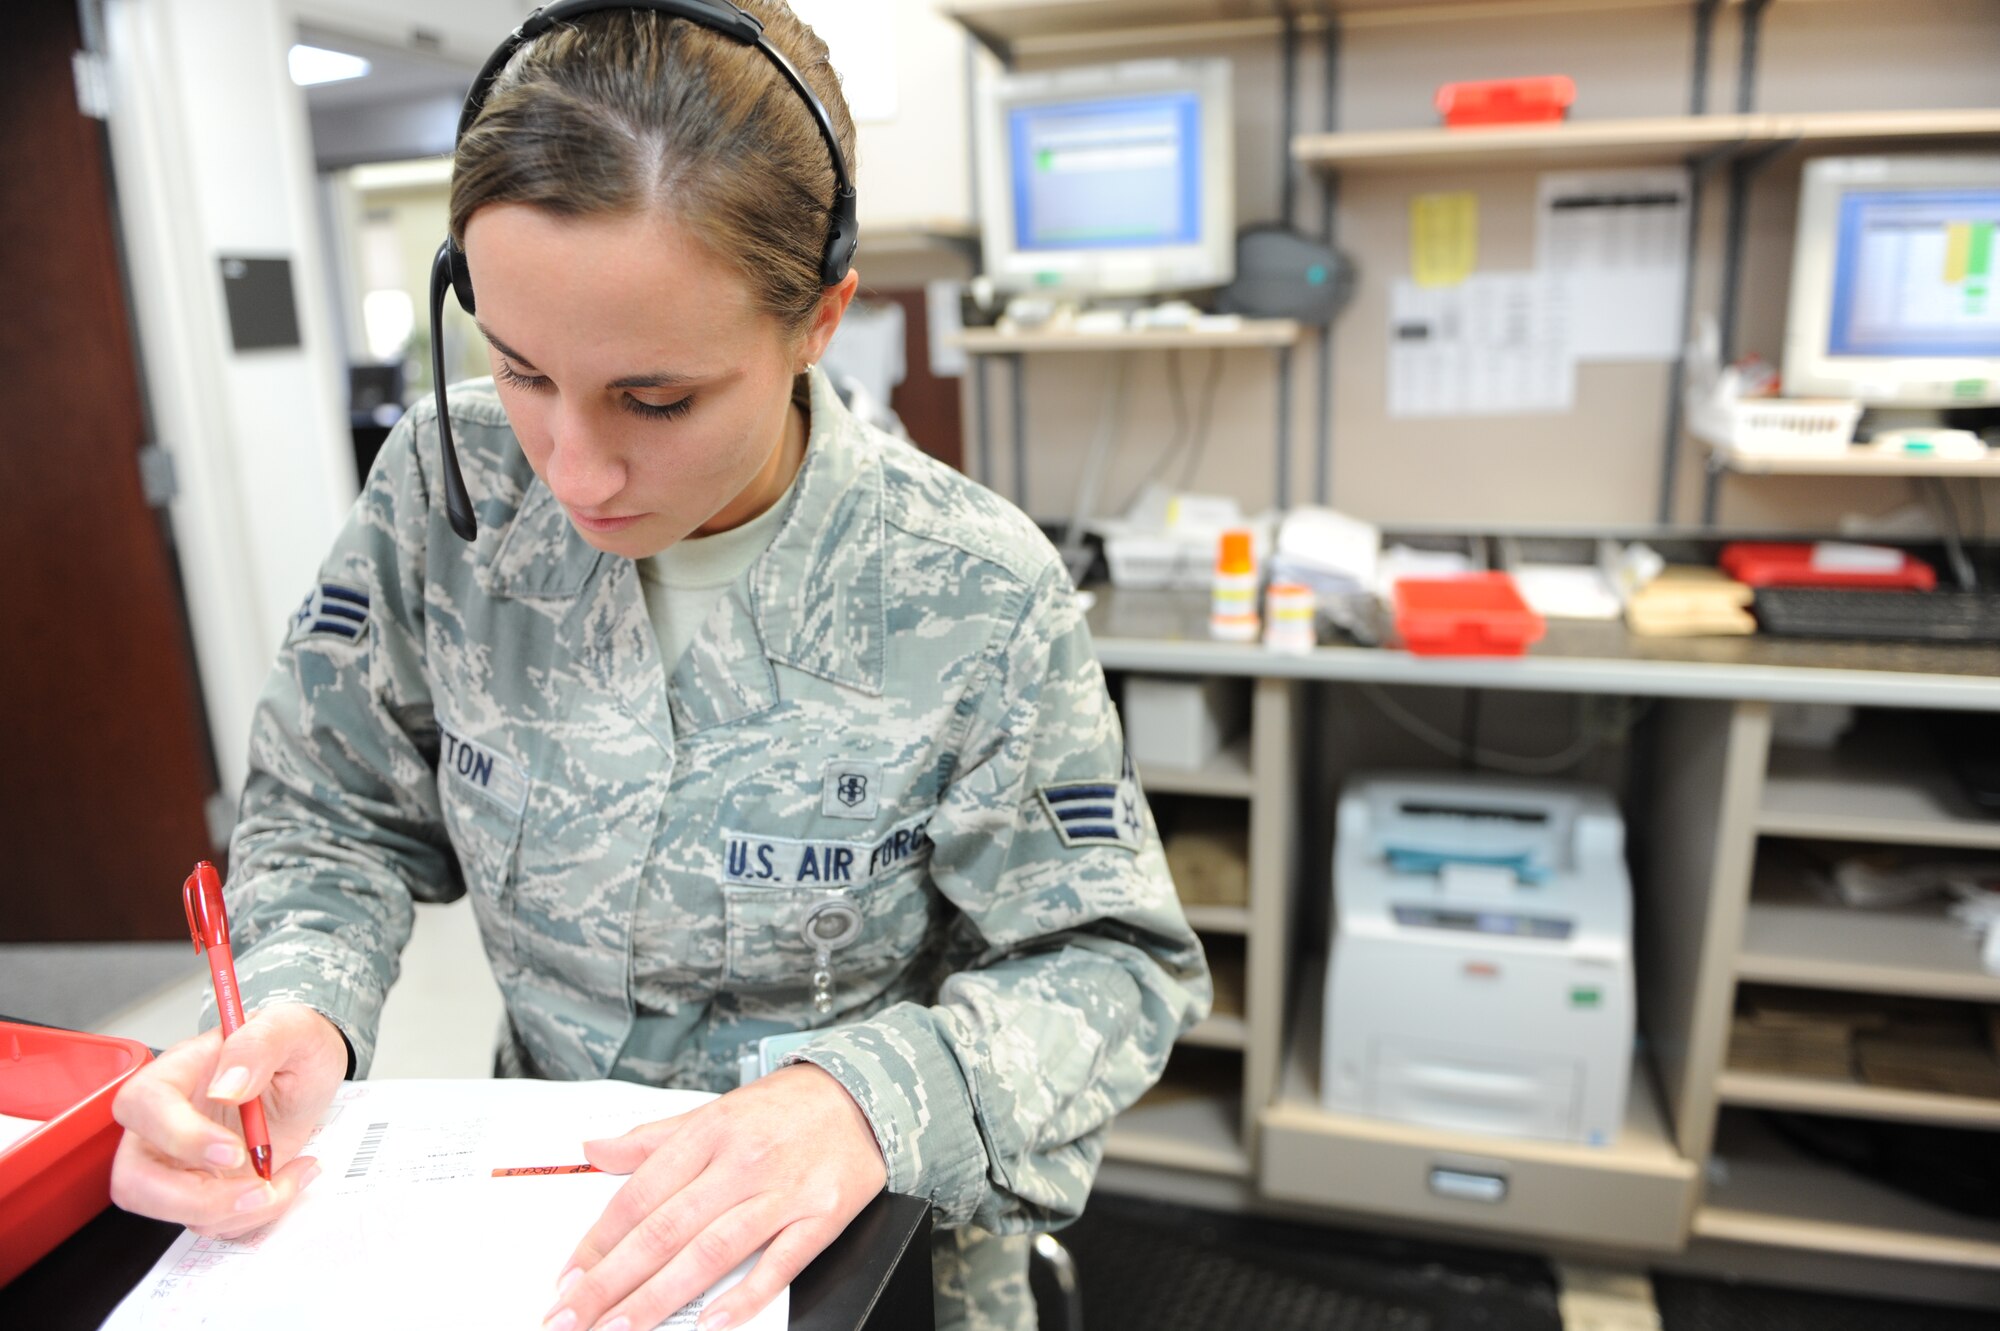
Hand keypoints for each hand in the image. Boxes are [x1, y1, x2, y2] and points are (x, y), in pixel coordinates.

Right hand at [109, 1001, 348, 1238]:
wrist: (312, 1073)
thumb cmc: (295, 1045)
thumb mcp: (294, 1028)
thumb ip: (260, 1043)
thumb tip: (227, 1086)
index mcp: (177, 1071)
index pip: (143, 1106)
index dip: (179, 1136)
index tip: (234, 1150)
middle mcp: (165, 1122)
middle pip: (134, 1179)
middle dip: (196, 1199)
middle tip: (259, 1188)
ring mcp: (179, 1161)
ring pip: (172, 1211)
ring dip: (235, 1212)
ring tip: (289, 1179)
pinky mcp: (203, 1187)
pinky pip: (210, 1222)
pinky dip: (253, 1216)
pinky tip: (289, 1180)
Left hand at [547, 1063, 887, 1330]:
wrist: (866, 1095)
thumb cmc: (785, 1109)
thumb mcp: (715, 1111)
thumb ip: (653, 1138)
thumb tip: (593, 1150)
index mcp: (709, 1133)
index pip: (640, 1195)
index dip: (597, 1242)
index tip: (566, 1280)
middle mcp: (742, 1162)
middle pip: (665, 1231)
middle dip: (610, 1282)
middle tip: (569, 1319)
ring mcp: (783, 1192)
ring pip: (711, 1252)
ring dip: (658, 1297)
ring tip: (618, 1330)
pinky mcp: (822, 1217)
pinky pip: (780, 1264)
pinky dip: (746, 1297)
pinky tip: (711, 1324)